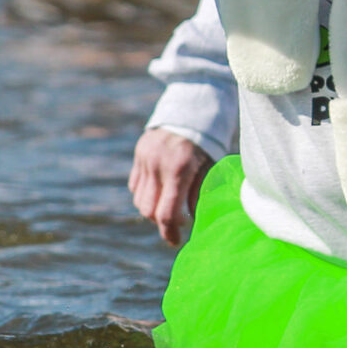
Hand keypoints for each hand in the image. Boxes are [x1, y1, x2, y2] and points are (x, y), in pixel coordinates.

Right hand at [129, 128, 213, 247]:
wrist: (194, 105)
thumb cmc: (210, 140)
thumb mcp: (211, 167)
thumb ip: (200, 193)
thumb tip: (193, 219)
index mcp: (179, 169)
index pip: (166, 213)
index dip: (170, 233)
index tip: (176, 242)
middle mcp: (157, 164)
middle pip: (148, 210)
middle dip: (162, 222)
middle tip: (177, 224)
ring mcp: (144, 158)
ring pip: (139, 200)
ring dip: (153, 209)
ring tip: (170, 206)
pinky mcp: (139, 153)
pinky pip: (135, 184)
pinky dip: (146, 193)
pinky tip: (161, 191)